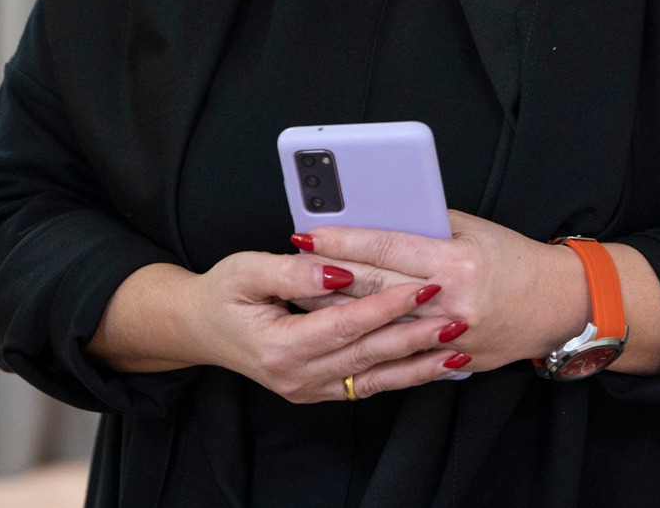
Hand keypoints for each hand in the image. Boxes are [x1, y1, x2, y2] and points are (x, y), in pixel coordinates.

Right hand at [90, 253, 467, 400]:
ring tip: (459, 348)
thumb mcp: (247, 271)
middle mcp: (296, 377)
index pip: (344, 325)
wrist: (200, 329)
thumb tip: (338, 269)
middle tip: (456, 315)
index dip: (385, 305)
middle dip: (415, 334)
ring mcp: (309, 389)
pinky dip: (405, 375)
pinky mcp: (321, 391)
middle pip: (368, 355)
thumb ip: (294, 272)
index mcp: (279, 347)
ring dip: (419, 363)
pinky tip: (435, 364)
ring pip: (375, 378)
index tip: (421, 285)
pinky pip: (370, 386)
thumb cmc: (222, 293)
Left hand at [300, 211, 588, 374]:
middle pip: (375, 288)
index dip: (343, 241)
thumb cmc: (515, 259)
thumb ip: (427, 226)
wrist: (560, 305)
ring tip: (304, 296)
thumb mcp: (474, 229)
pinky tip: (342, 334)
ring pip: (381, 325)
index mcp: (456, 262)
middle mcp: (452, 302)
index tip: (308, 233)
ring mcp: (451, 337)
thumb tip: (377, 216)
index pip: (386, 249)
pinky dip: (370, 342)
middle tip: (293, 263)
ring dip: (339, 311)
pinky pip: (402, 355)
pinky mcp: (452, 361)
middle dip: (329, 275)